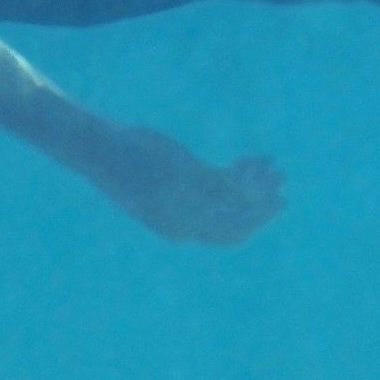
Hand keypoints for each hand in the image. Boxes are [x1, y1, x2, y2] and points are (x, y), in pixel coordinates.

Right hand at [112, 139, 285, 246]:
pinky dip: (231, 179)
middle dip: (260, 199)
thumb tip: (251, 197)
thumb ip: (216, 184)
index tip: (282, 195)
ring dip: (249, 186)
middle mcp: (184, 224)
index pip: (236, 231)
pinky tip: (246, 161)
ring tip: (268, 163)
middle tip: (281, 176)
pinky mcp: (173, 193)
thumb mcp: (182, 169)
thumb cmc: (138, 156)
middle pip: (234, 219)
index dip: (262, 215)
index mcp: (184, 226)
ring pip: (225, 204)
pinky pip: (211, 192)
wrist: (97, 148)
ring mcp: (178, 210)